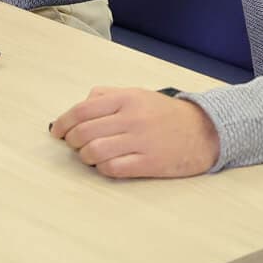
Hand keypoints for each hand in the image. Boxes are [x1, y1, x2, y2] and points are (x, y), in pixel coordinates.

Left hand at [50, 87, 220, 178]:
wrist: (205, 131)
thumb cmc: (166, 113)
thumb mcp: (137, 94)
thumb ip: (108, 95)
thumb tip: (81, 105)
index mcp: (125, 99)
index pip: (82, 110)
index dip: (63, 122)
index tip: (57, 131)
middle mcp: (131, 119)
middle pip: (84, 132)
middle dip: (72, 141)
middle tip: (73, 144)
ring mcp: (140, 142)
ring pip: (94, 151)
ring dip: (85, 156)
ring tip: (89, 155)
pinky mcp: (149, 163)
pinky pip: (113, 168)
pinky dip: (102, 168)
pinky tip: (105, 164)